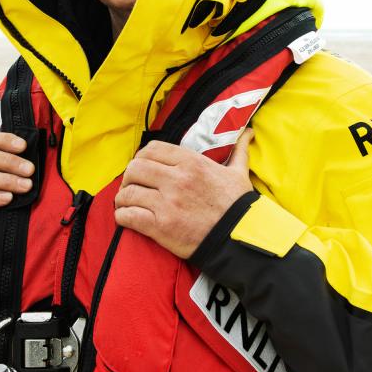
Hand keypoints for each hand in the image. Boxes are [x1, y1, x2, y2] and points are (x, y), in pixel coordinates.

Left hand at [114, 129, 253, 258]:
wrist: (240, 239)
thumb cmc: (238, 206)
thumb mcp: (238, 174)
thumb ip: (238, 152)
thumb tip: (248, 133)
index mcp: (191, 163)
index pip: (152, 149)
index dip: (142, 156)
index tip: (143, 167)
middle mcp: (176, 179)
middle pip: (135, 168)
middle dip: (129, 177)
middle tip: (133, 186)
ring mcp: (167, 203)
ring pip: (128, 192)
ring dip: (123, 198)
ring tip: (126, 203)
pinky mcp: (160, 226)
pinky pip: (128, 216)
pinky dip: (122, 216)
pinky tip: (126, 217)